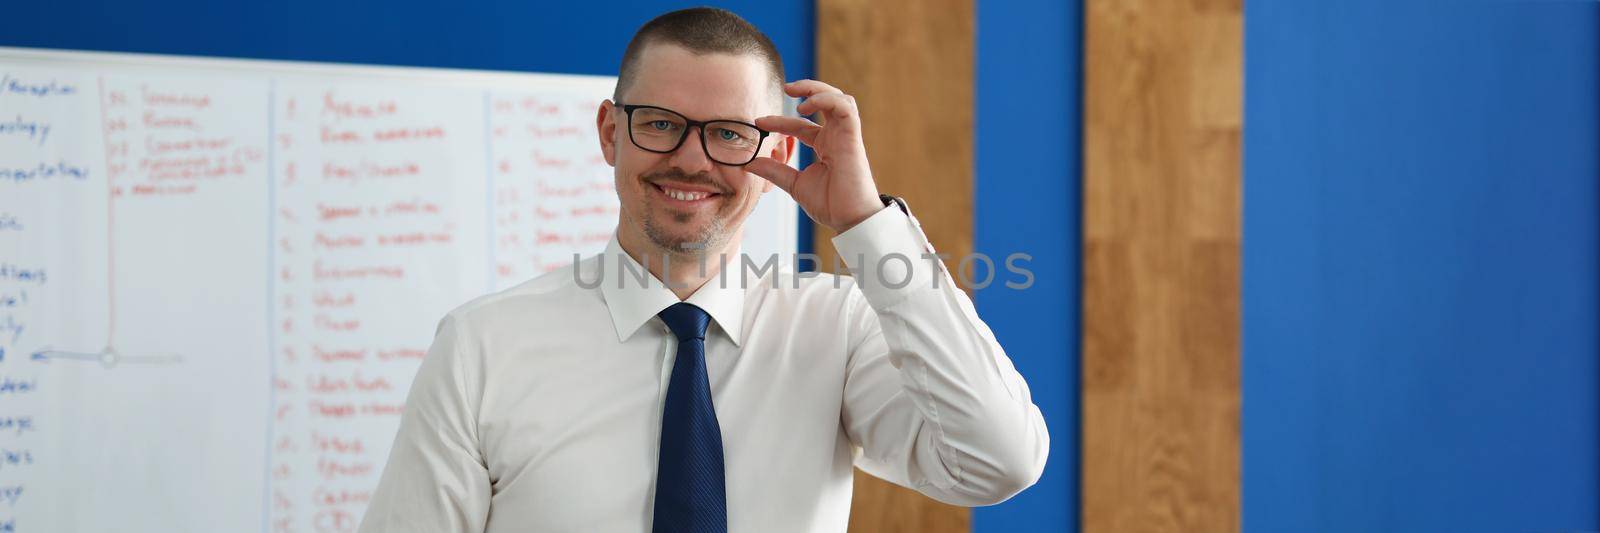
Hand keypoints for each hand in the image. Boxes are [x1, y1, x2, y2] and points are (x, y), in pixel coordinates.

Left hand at [748, 80, 883, 232]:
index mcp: (824, 147)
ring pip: (838, 98)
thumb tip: (749, 164)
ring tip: (798, 97)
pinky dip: (826, 100)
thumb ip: (774, 171)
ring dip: (818, 90)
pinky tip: (806, 106)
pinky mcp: (852, 137)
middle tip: (786, 88)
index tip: (759, 122)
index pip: (800, 125)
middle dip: (807, 89)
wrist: (850, 220)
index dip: (780, 121)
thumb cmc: (831, 204)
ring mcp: (845, 135)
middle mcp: (836, 137)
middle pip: (826, 101)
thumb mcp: (794, 184)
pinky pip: (845, 107)